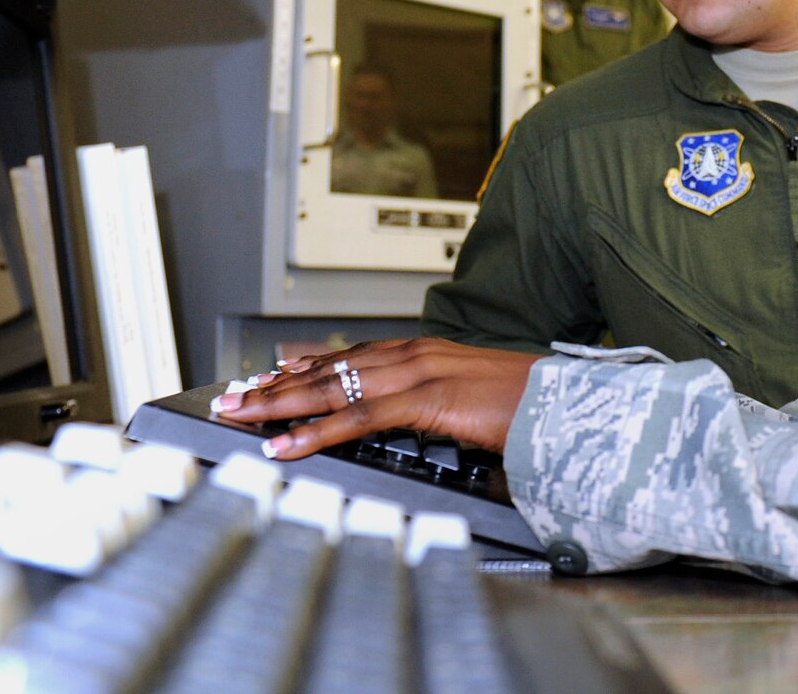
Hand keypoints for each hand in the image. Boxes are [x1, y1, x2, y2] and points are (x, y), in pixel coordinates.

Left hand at [216, 337, 539, 459]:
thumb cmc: (526, 404)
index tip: (269, 372)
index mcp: (423, 352)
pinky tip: (284, 444)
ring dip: (279, 402)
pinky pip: (355, 419)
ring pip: (331, 387)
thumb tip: (417, 423)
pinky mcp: (423, 400)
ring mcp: (415, 373)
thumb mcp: (470, 401)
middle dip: (275, 382)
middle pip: (328, 368)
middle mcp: (412, 354)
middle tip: (233, 393)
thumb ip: (436, 405)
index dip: (303, 366)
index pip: (349, 356)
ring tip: (240, 413)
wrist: (563, 401)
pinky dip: (313, 432)